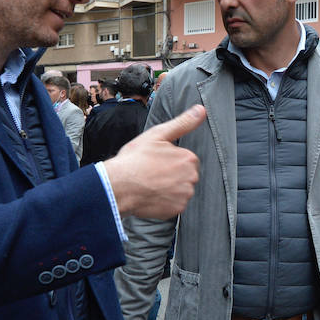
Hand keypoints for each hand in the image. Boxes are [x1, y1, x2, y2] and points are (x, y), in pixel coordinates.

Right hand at [104, 105, 205, 219]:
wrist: (118, 186)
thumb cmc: (135, 159)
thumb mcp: (157, 135)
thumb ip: (183, 123)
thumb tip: (202, 109)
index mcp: (189, 158)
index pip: (187, 160)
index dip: (170, 160)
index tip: (156, 161)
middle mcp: (191, 177)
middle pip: (186, 176)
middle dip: (172, 175)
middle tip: (152, 173)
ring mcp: (184, 195)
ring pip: (180, 190)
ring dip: (169, 188)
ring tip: (151, 184)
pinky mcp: (177, 209)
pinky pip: (174, 204)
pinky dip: (165, 201)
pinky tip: (152, 195)